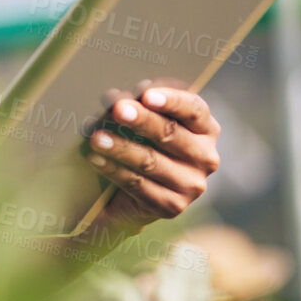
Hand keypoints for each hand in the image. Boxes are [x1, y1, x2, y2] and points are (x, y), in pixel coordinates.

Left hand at [81, 81, 220, 231]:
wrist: (137, 193)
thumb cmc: (144, 143)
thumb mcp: (147, 121)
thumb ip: (140, 106)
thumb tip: (116, 97)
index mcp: (205, 129)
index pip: (194, 109)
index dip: (171, 101)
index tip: (147, 95)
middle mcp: (205, 157)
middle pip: (171, 134)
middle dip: (142, 120)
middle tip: (118, 110)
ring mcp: (191, 185)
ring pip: (151, 161)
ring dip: (120, 147)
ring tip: (96, 137)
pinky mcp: (172, 205)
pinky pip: (138, 184)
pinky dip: (113, 169)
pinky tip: (95, 158)